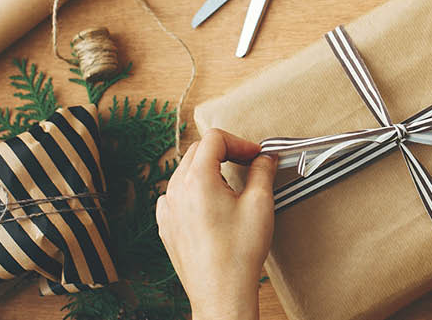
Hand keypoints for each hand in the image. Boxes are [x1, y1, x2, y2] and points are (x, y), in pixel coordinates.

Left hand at [156, 129, 277, 319]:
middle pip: (197, 151)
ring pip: (185, 172)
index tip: (255, 155)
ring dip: (209, 171)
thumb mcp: (260, 203)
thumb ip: (262, 171)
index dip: (239, 142)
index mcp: (197, 179)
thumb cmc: (239, 252)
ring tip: (232, 189)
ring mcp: (167, 209)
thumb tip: (265, 158)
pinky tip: (211, 207)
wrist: (221, 293)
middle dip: (224, 153)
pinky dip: (193, 191)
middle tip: (248, 166)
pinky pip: (176, 195)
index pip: (214, 139)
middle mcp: (175, 190)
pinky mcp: (166, 226)